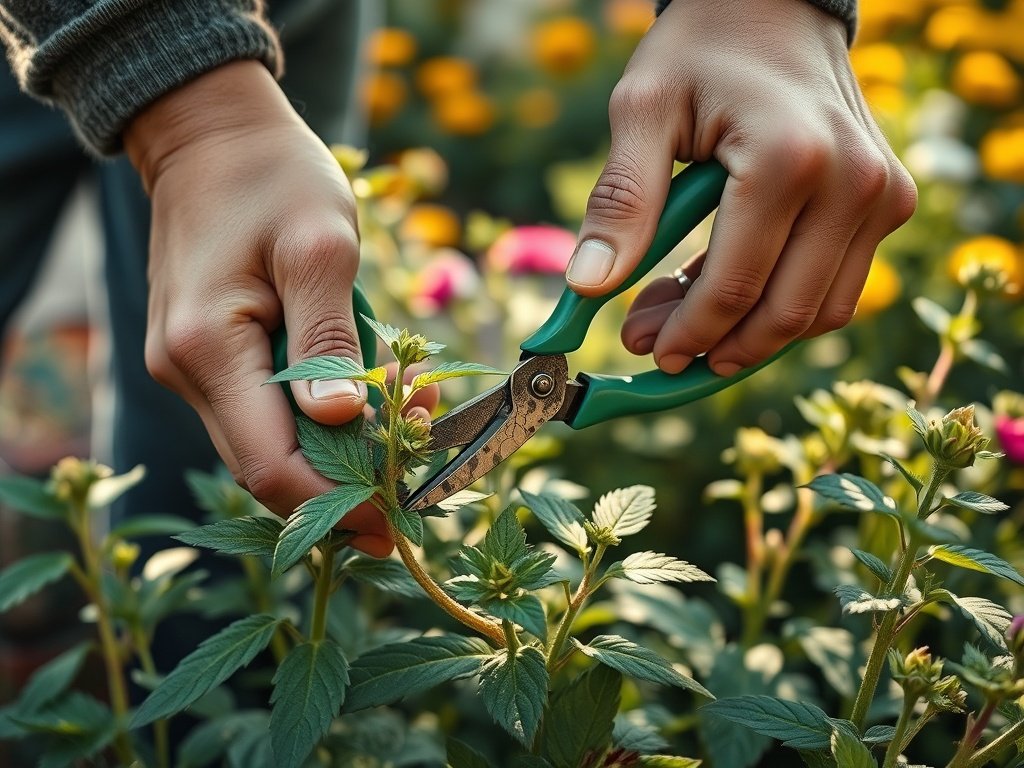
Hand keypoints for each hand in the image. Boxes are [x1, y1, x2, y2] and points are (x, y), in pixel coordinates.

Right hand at [125, 61, 382, 548]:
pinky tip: (371, 395)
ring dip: (339, 447)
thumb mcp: (320, 246)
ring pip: (268, 441)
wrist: (213, 134)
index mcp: (207, 347)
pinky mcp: (209, 356)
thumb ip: (328, 339)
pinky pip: (264, 408)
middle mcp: (184, 370)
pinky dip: (319, 415)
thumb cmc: (273, 176)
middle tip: (419, 467)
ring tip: (411, 417)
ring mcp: (192, 367)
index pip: (269, 464)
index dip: (334, 505)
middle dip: (347, 480)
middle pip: (266, 466)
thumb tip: (340, 421)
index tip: (396, 521)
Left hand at [565, 0, 916, 374]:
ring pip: (820, 313)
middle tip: (658, 348)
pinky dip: (784, 306)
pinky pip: (838, 288)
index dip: (687, 334)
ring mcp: (883, 194)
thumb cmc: (700, 51)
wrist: (772, 6)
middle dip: (717, 347)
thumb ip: (620, 201)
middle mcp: (854, 183)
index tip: (643, 348)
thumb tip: (589, 288)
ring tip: (687, 321)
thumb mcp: (642, 110)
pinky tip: (728, 292)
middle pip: (785, 314)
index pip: (736, 287)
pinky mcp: (890, 202)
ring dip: (753, 337)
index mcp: (789, 160)